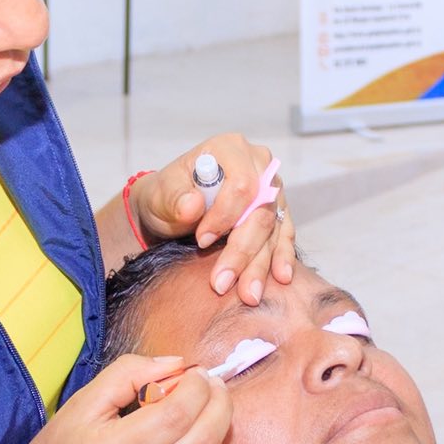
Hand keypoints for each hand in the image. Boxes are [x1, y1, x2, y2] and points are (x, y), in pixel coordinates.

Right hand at [0, 354, 231, 443]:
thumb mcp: (79, 406)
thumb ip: (126, 375)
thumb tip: (174, 364)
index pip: (176, 413)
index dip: (195, 386)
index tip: (193, 370)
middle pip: (203, 439)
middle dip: (218, 402)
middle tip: (211, 382)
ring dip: (218, 424)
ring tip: (210, 400)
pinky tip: (196, 428)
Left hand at [132, 135, 295, 303]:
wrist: (171, 209)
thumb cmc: (166, 197)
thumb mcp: (160, 195)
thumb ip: (173, 198)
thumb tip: (193, 205)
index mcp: (229, 149)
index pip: (241, 184)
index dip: (225, 216)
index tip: (201, 241)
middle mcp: (258, 164)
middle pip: (260, 211)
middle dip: (242, 251)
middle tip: (222, 283)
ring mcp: (271, 189)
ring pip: (271, 229)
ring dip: (260, 265)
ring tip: (249, 295)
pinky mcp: (276, 213)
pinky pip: (283, 235)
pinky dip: (281, 257)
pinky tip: (281, 277)